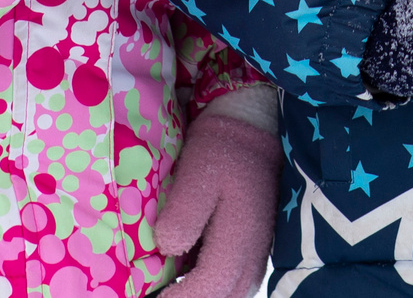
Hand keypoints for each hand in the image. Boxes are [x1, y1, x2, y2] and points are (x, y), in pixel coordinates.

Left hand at [154, 109, 281, 297]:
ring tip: (170, 289)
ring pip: (230, 293)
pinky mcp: (250, 251)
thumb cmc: (222, 151)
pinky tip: (183, 278)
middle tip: (157, 295)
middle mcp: (252, 255)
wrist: (251, 132)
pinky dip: (209, 287)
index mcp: (240, 239)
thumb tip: (167, 248)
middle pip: (223, 297)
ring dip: (202, 294)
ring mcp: (254, 255)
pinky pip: (231, 283)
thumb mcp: (199, 174)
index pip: (210, 287)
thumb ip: (184, 214)